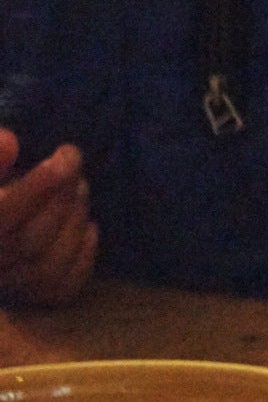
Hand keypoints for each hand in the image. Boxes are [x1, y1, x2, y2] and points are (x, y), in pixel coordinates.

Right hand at [0, 128, 94, 307]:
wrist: (12, 224)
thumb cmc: (1, 189)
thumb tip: (10, 140)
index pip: (4, 216)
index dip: (39, 186)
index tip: (67, 153)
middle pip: (29, 242)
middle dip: (62, 199)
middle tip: (76, 168)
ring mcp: (9, 286)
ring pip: (48, 266)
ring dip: (75, 221)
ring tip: (81, 189)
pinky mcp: (32, 298)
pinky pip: (62, 288)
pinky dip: (83, 256)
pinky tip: (89, 227)